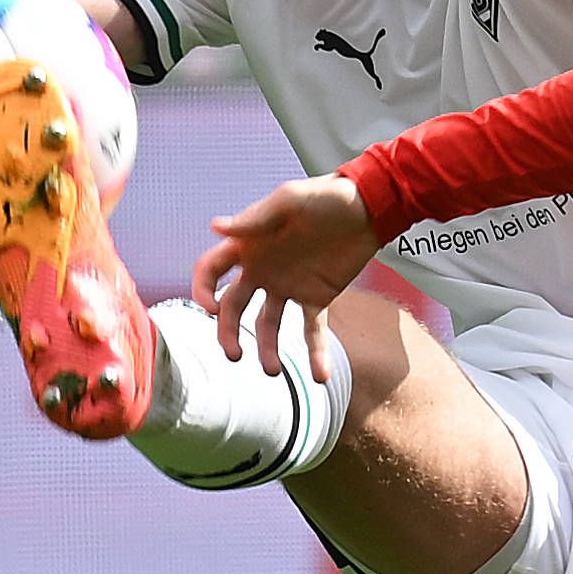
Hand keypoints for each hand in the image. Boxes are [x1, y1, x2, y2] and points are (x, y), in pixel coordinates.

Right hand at [193, 173, 382, 374]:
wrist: (368, 207)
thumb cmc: (325, 196)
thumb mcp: (289, 201)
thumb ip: (255, 219)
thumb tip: (215, 226)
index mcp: (248, 247)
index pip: (211, 271)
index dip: (204, 290)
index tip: (210, 308)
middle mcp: (262, 271)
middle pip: (233, 308)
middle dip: (229, 332)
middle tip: (235, 355)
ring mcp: (288, 287)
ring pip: (268, 326)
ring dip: (268, 350)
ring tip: (273, 371)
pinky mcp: (317, 298)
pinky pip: (312, 331)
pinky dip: (315, 354)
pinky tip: (320, 376)